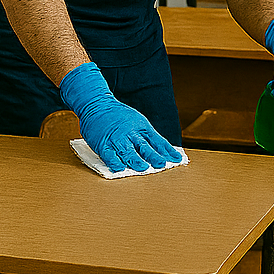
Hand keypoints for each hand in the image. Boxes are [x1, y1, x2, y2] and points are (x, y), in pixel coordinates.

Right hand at [59, 62, 180, 172]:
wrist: (96, 104)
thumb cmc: (118, 115)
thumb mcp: (137, 121)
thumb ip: (148, 137)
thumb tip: (163, 152)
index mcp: (141, 127)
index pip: (157, 140)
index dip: (167, 151)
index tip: (177, 159)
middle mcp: (130, 133)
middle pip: (144, 146)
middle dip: (153, 156)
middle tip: (161, 164)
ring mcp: (116, 138)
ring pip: (127, 151)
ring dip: (135, 160)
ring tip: (143, 168)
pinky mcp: (103, 144)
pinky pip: (109, 155)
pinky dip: (114, 162)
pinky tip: (119, 168)